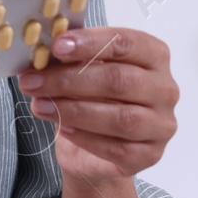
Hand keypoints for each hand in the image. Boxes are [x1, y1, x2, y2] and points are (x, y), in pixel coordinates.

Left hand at [15, 27, 178, 186]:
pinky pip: (116, 147)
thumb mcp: (82, 71)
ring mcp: (161, 124)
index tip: (56, 46)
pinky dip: (84, 137)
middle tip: (33, 80)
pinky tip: (61, 128)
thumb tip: (43, 51)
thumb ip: (71, 58)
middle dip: (70, 80)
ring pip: (120, 118)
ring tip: (39, 105)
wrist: (94, 149)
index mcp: (153, 56)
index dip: (90, 43)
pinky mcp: (150, 155)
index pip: (126, 42)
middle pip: (119, 80)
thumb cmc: (92, 99)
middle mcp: (165, 89)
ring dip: (73, 110)